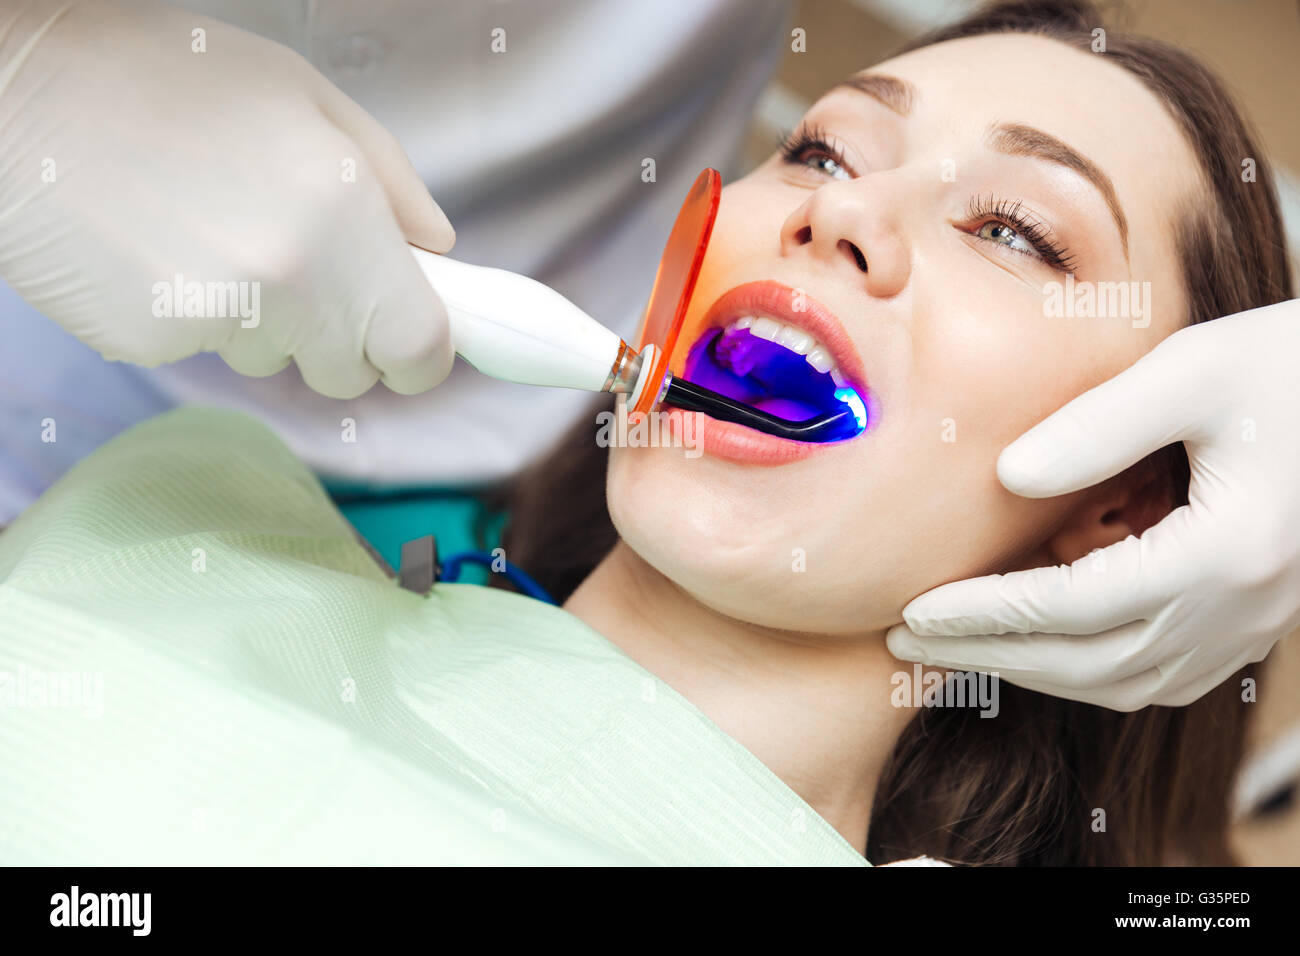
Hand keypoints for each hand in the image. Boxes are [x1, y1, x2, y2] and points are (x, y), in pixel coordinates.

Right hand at [0, 0, 453, 397]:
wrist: (19, 85)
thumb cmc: (166, 73)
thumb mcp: (304, 96)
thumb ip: (392, 182)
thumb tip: (438, 251)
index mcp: (344, 221)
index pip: (420, 350)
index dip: (422, 353)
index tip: (410, 336)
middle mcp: (288, 284)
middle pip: (349, 373)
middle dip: (341, 336)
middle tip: (306, 268)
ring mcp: (213, 321)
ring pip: (273, 361)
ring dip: (264, 322)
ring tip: (211, 231)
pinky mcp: (145, 343)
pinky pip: (202, 351)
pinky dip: (192, 317)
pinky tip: (159, 247)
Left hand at [887, 299, 1299, 710]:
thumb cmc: (1289, 366)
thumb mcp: (1194, 368)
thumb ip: (1099, 425)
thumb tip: (1007, 477)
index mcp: (1230, 550)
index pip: (1075, 604)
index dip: (986, 612)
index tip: (914, 610)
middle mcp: (1245, 608)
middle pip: (1092, 663)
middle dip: (990, 655)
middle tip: (905, 640)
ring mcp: (1256, 625)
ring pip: (1126, 684)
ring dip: (1035, 673)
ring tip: (958, 646)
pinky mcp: (1255, 623)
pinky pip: (1161, 677)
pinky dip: (1089, 672)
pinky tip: (1041, 646)